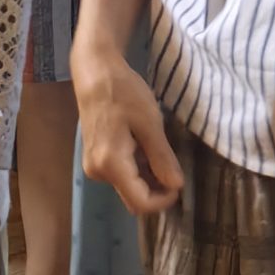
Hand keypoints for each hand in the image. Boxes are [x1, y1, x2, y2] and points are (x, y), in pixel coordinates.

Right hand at [71, 47, 183, 215]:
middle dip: (157, 190)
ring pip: (128, 186)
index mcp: (111, 164)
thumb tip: (177, 186)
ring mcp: (94, 166)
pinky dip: (137, 168)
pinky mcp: (95, 158)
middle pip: (133, 197)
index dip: (164, 200)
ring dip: (148, 177)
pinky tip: (145, 145)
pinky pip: (120, 174)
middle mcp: (98, 172)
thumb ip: (162, 158)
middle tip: (175, 167)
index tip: (180, 184)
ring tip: (158, 148)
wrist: (95, 72)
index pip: (140, 202)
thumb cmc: (124, 92)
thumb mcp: (150, 123)